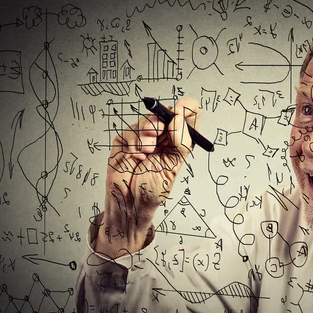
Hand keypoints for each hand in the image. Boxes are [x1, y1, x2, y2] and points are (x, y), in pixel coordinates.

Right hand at [96, 97, 199, 256]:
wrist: (130, 204)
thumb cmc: (152, 190)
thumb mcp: (174, 166)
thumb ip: (180, 142)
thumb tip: (180, 118)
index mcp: (177, 141)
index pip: (187, 115)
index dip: (186, 108)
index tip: (182, 108)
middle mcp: (161, 137)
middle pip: (164, 112)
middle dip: (161, 121)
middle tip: (158, 132)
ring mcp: (142, 138)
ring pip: (147, 120)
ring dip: (146, 134)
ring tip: (146, 152)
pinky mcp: (125, 141)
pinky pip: (130, 131)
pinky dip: (134, 143)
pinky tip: (136, 156)